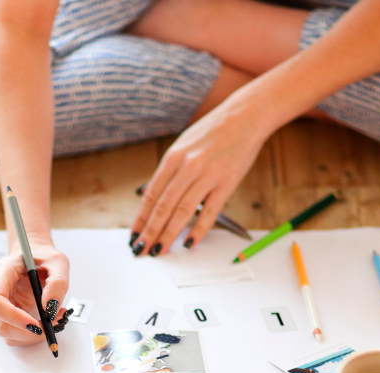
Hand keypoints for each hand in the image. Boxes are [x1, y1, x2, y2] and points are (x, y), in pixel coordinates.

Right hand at [0, 243, 69, 345]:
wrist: (36, 258)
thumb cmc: (43, 257)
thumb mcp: (58, 262)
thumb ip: (58, 283)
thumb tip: (50, 307)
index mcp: (0, 273)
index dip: (13, 317)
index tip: (35, 324)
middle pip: (1, 324)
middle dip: (28, 332)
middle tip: (53, 324)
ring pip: (8, 333)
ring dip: (32, 335)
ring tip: (54, 319)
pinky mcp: (6, 316)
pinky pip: (15, 333)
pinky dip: (32, 334)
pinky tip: (46, 321)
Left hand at [130, 100, 269, 255]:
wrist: (246, 115)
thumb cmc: (213, 132)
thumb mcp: (183, 145)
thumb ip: (169, 171)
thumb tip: (151, 196)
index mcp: (172, 157)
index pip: (151, 195)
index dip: (140, 219)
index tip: (134, 235)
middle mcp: (187, 166)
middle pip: (163, 207)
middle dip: (150, 232)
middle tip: (141, 250)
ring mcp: (207, 175)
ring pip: (182, 211)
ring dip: (168, 235)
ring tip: (160, 251)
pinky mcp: (227, 182)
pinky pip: (209, 212)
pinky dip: (198, 230)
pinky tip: (189, 243)